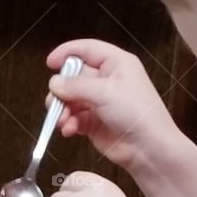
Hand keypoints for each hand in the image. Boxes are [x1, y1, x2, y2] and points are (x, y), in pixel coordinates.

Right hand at [47, 39, 181, 177]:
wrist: (146, 147)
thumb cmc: (135, 112)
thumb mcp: (105, 92)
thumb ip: (76, 86)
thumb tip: (53, 83)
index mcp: (115, 63)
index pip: (87, 50)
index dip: (67, 53)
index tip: (49, 63)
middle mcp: (106, 80)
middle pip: (75, 77)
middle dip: (62, 90)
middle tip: (54, 102)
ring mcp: (99, 102)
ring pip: (71, 100)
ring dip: (62, 110)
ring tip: (61, 121)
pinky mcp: (94, 122)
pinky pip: (74, 118)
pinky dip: (68, 124)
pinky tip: (68, 130)